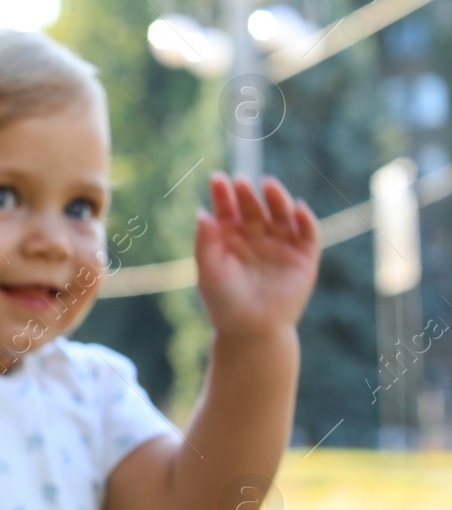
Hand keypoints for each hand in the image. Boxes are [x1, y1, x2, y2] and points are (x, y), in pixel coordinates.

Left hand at [195, 172, 319, 340]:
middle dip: (247, 194)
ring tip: (268, 185)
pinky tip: (298, 209)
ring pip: (281, 214)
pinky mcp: (304, 257)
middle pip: (253, 208)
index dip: (223, 193)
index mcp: (230, 237)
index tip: (218, 178)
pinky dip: (306, 220)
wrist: (251, 331)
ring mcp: (281, 244)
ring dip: (277, 199)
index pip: (227, 209)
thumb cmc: (224, 302)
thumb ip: (205, 243)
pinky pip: (308, 234)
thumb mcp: (209, 272)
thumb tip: (201, 213)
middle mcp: (256, 236)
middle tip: (241, 181)